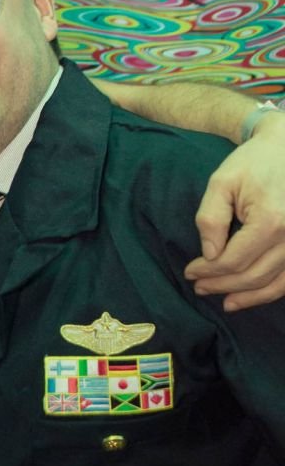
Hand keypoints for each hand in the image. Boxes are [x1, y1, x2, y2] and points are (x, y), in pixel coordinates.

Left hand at [186, 111, 284, 310]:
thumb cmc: (252, 162)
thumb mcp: (221, 183)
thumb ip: (211, 219)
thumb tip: (209, 255)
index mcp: (270, 221)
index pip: (233, 260)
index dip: (208, 271)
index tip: (190, 272)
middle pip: (253, 275)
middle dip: (222, 285)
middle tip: (199, 288)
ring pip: (276, 284)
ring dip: (247, 296)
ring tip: (224, 302)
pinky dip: (271, 291)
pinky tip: (251, 296)